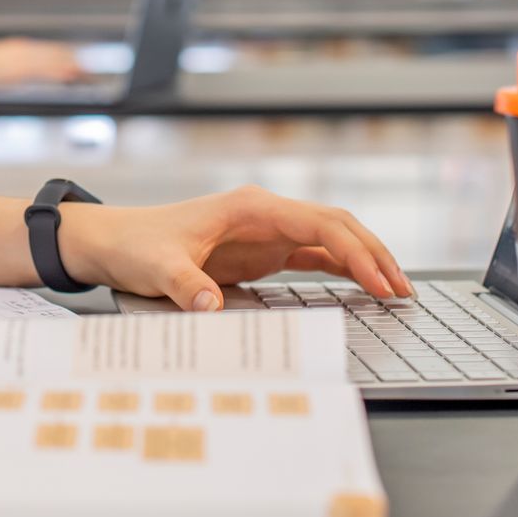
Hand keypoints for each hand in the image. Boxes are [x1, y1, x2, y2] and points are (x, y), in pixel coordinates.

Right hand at [0, 38, 85, 86]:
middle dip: (72, 61)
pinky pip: (41, 71)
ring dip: (70, 66)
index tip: (80, 61)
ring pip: (51, 61)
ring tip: (86, 72)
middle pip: (54, 54)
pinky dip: (56, 72)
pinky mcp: (14, 70)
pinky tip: (67, 76)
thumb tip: (20, 77)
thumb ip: (10, 71)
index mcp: (16, 48)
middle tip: (90, 68)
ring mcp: (18, 59)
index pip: (46, 51)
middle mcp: (20, 50)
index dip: (64, 56)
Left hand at [56, 185, 413, 311]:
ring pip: (332, 240)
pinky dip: (343, 269)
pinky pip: (315, 256)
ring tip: (396, 292)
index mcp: (251, 208)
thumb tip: (210, 308)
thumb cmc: (136, 245)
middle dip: (374, 254)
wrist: (115, 241)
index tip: (380, 282)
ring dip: (365, 261)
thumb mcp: (156, 267)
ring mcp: (267, 233)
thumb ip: (185, 285)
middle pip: (337, 225)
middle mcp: (266, 215)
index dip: (356, 251)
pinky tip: (365, 288)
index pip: (320, 223)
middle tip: (403, 291)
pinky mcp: (263, 252)